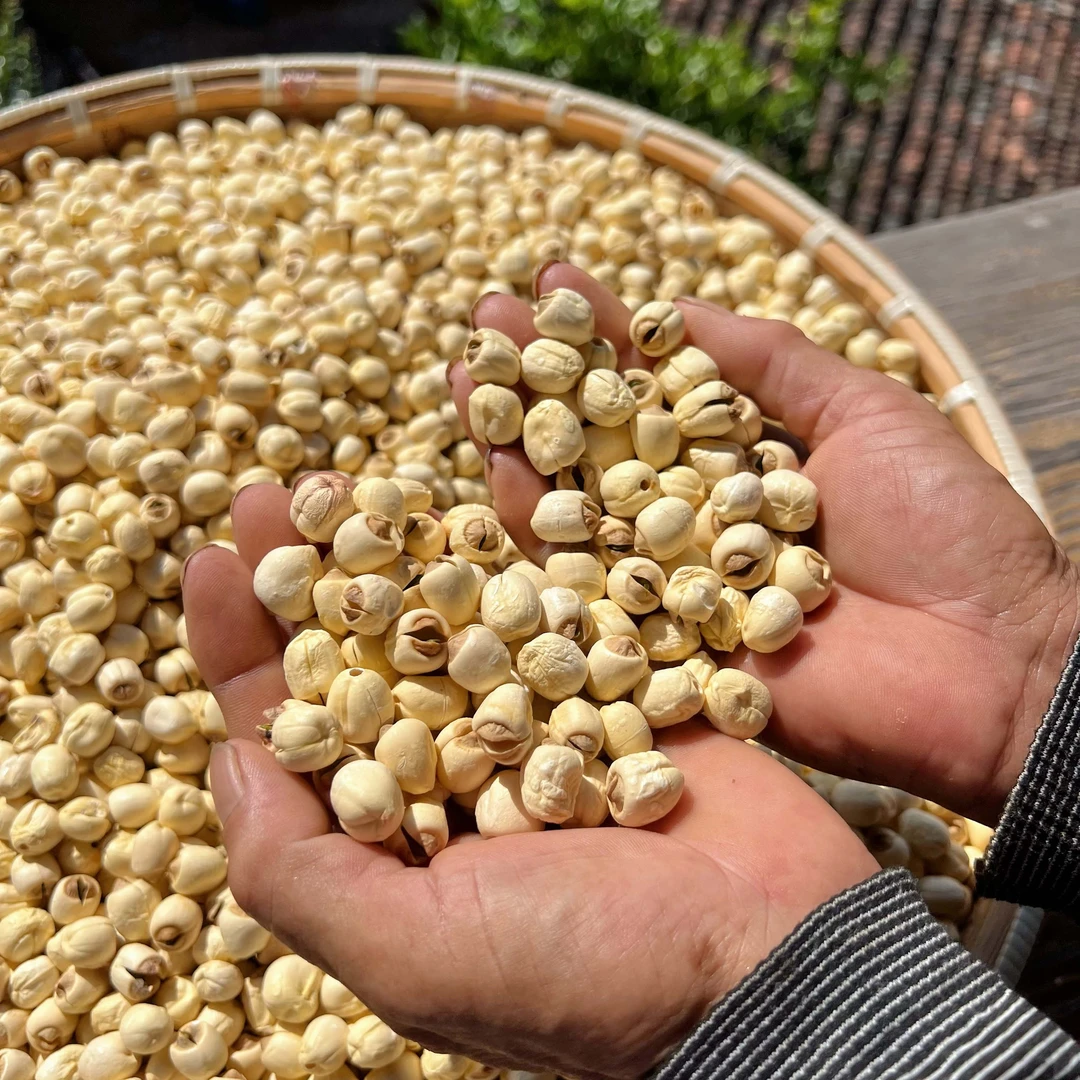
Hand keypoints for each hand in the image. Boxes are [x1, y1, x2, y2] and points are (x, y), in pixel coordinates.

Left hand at [183, 485, 876, 1078]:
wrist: (779, 959)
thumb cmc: (596, 978)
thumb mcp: (417, 957)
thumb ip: (301, 875)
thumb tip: (228, 767)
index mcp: (399, 840)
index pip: (297, 734)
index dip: (247, 651)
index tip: (211, 566)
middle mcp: (461, 772)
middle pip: (364, 656)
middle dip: (312, 577)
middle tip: (267, 493)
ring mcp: (541, 718)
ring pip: (451, 617)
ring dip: (396, 547)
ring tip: (349, 475)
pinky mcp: (618, 678)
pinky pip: (551, 601)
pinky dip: (507, 549)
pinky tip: (460, 495)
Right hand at [450, 263, 1079, 824]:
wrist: (990, 660)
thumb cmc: (947, 527)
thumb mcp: (866, 411)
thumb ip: (770, 361)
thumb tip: (676, 308)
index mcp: (743, 459)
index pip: (656, 387)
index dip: (603, 333)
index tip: (551, 278)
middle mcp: (695, 519)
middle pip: (601, 443)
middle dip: (540, 377)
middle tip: (484, 317)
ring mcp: (673, 585)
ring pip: (576, 510)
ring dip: (518, 443)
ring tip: (468, 376)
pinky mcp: (659, 651)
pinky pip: (582, 592)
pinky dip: (533, 534)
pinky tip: (493, 469)